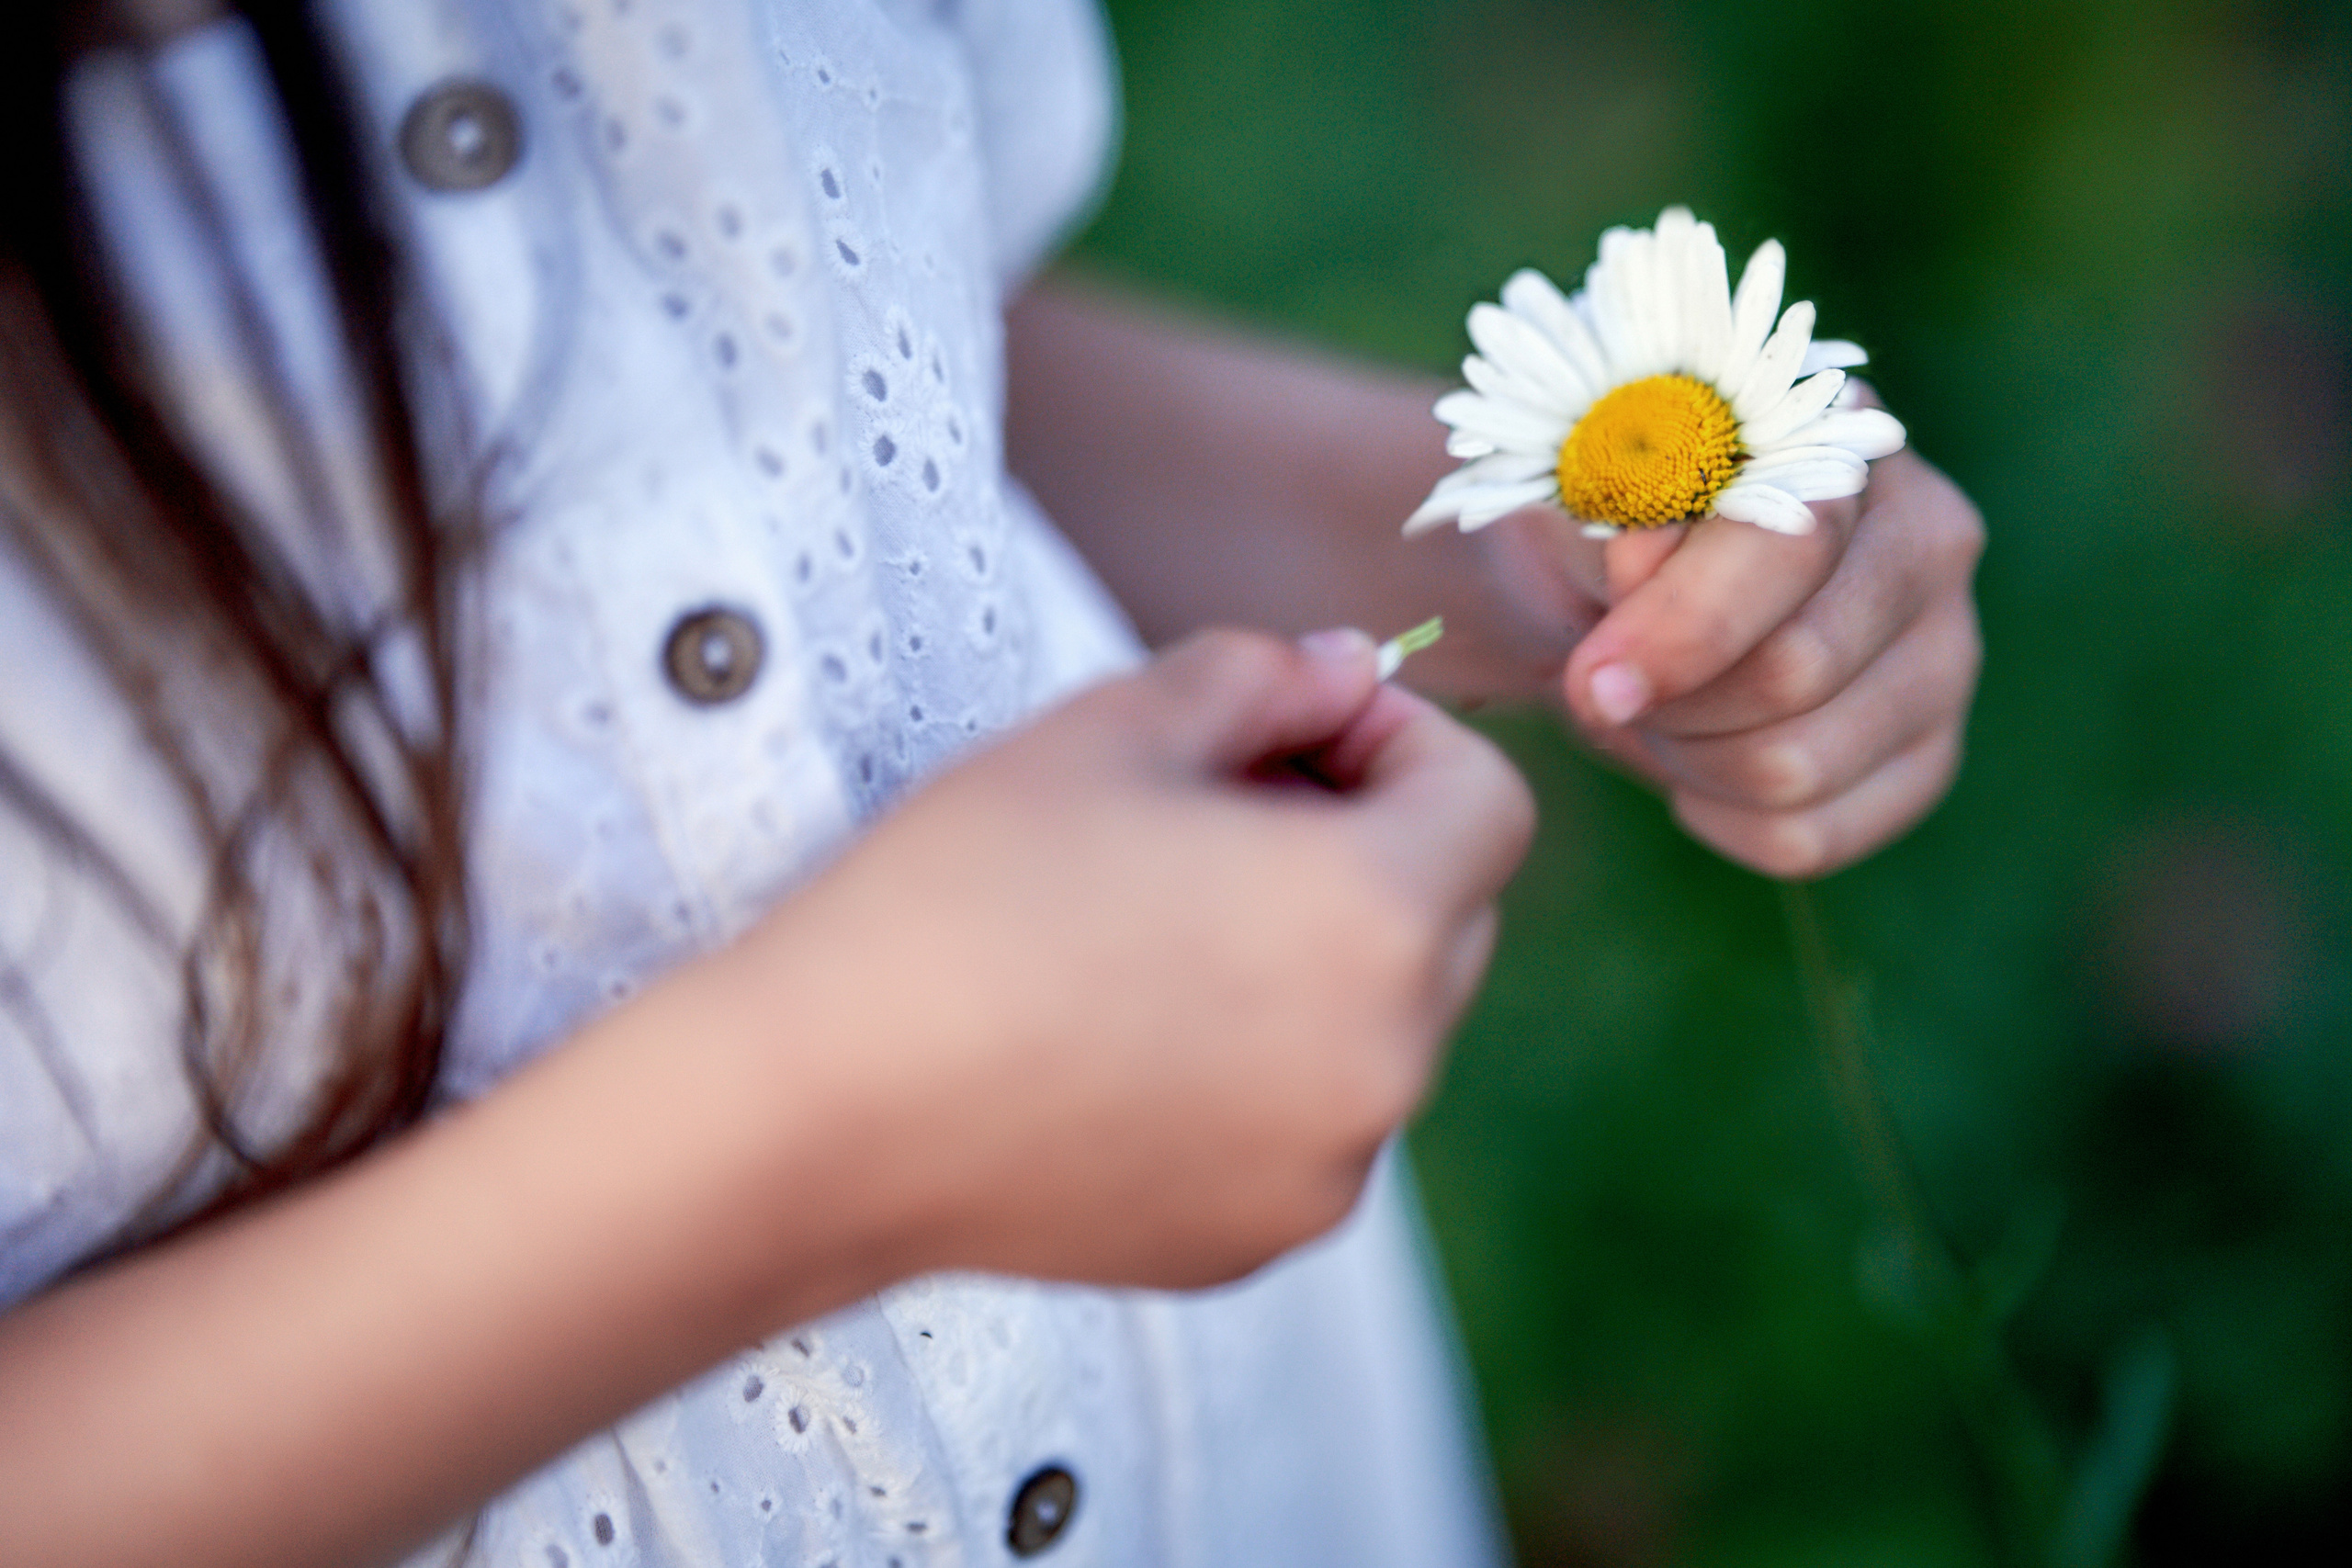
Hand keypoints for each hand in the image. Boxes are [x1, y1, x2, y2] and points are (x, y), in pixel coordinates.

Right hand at [740, 627, 1534, 1288]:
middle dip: (1366, 842)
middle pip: (1448, 916)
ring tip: (1155, 926)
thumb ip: (1262, 675)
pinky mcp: (1255, 1239)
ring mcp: (1327, 1169)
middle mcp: (1387, 1063)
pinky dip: (1265, 1065)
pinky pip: (1313, 1122)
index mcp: (1374, 919)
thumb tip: (1346, 669)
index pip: (1488, 804)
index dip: (1401, 739)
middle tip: (1215, 811)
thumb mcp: (1110, 731)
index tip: (1293, 729)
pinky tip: (1125, 1032)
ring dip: (1314, 957)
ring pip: (1381, 1025)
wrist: (818, 1112)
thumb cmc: (957, 897)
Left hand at [1527, 439, 1983, 877]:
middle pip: (1796, 674)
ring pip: (1798, 770)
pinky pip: (1809, 838)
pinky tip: (1695, 763)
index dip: (1684, 627)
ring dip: (1686, 758)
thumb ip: (1617, 515)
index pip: (1789, 549)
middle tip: (1608, 683)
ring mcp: (1947, 652)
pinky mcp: (1930, 755)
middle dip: (1669, 700)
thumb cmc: (1589, 529)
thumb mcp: (1578, 497)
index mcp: (1838, 437)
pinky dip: (1720, 817)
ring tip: (1657, 709)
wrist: (1605, 602)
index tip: (1595, 678)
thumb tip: (1645, 565)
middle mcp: (1928, 535)